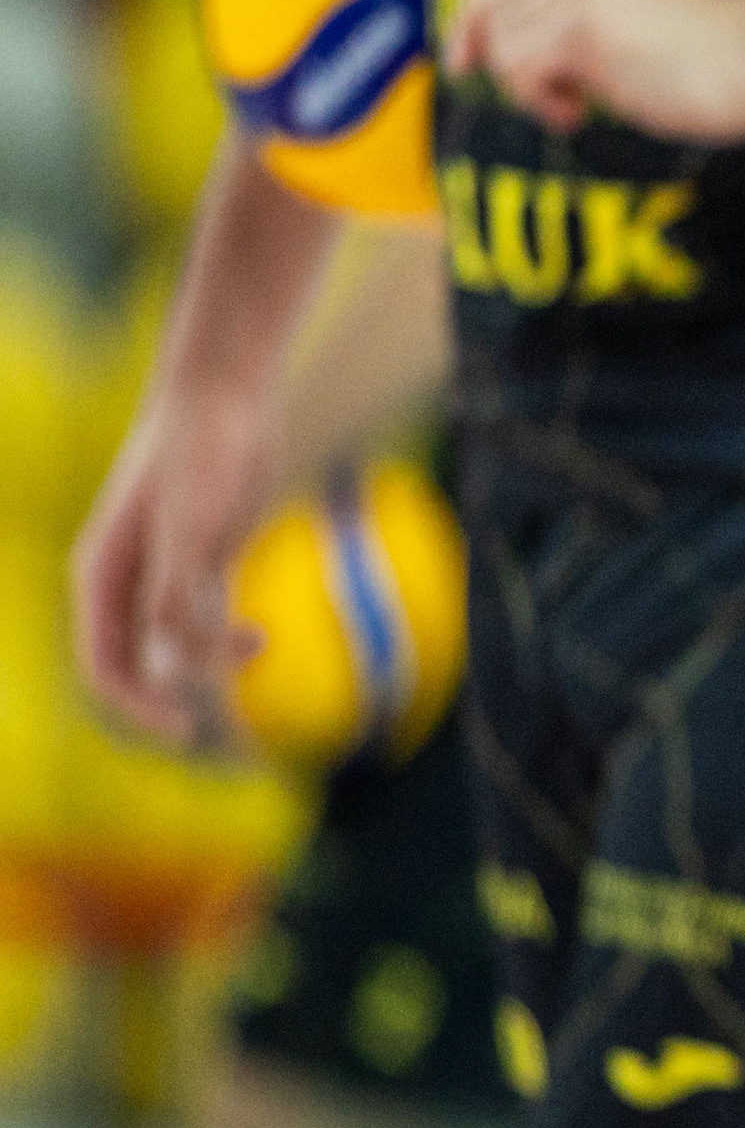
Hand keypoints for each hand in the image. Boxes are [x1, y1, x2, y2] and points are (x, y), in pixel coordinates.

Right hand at [69, 384, 278, 752]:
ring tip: (254, 669)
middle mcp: (124, 580)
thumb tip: (170, 663)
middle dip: (171, 699)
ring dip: (207, 667)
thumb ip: (177, 593)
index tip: (188, 730)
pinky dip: (227, 637)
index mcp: (99, 577)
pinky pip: (208, 614)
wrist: (225, 394)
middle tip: (224, 733)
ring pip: (176, 642)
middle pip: (138, 662)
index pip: (104, 665)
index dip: (138, 708)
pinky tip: (263, 642)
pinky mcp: (204, 555)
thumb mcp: (189, 528)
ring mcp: (163, 569)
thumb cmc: (197, 453)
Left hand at [444, 0, 744, 141]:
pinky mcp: (583, 25)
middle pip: (488, 5)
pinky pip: (518, 69)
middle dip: (503, 56)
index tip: (467, 61)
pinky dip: (539, 101)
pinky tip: (577, 112)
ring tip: (576, 101)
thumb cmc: (688, 35)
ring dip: (529, 86)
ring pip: (501, 43)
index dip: (473, 16)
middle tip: (552, 91)